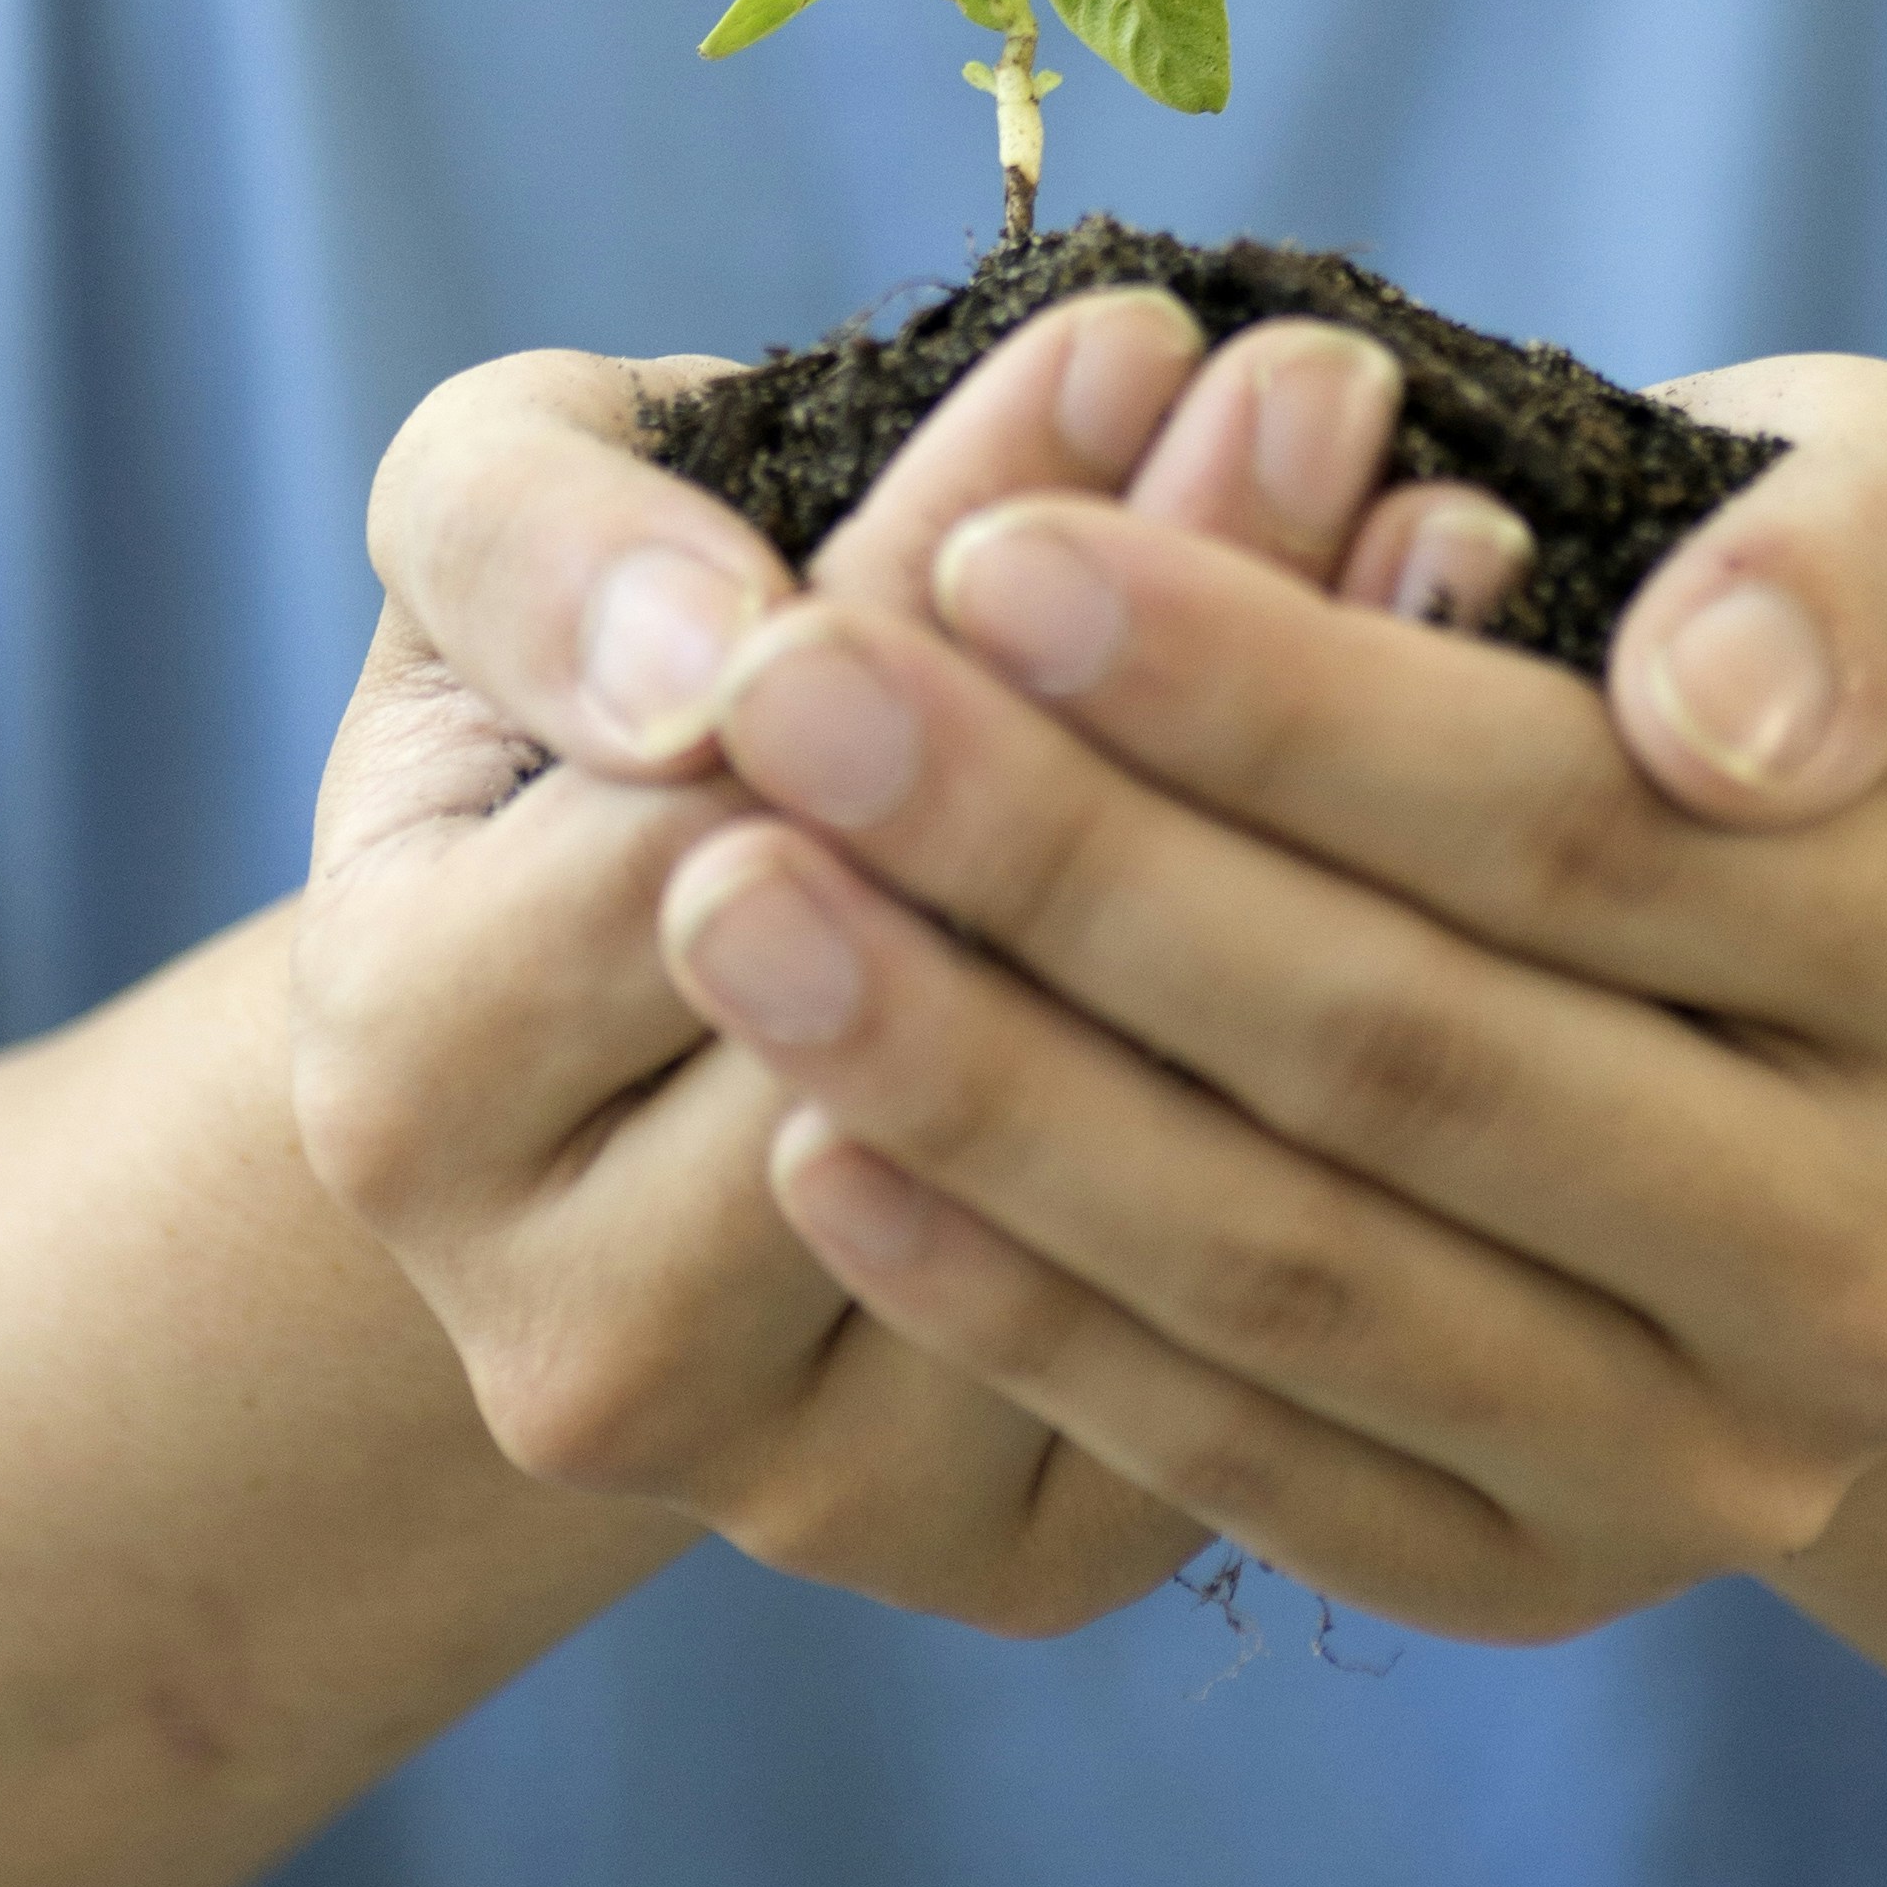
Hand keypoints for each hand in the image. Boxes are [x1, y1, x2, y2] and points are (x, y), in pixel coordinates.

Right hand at [289, 291, 1435, 1627]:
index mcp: (410, 1082)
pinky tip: (1476, 796)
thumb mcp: (496, 538)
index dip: (943, 553)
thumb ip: (546, 543)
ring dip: (1314, 820)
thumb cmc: (580, 703)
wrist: (628, 1049)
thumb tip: (722, 659)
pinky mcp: (1016, 1556)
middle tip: (1342, 397)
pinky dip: (1363, 1041)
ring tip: (1454, 539)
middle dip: (1164, 650)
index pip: (727, 796)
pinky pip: (1233, 1304)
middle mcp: (577, 1344)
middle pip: (943, 973)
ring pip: (1118, 1148)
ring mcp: (799, 1488)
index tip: (1143, 330)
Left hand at [656, 358, 1886, 1637]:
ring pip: (1295, 1269)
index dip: (1260, 690)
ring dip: (980, 1083)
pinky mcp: (1546, 1580)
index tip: (989, 549)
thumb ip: (1843, 551)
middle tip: (789, 696)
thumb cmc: (1796, 640)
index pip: (1557, 816)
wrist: (1837, 980)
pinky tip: (821, 1136)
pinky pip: (1248, 1454)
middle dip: (1056, 861)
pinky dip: (1018, 1301)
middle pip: (1399, 1049)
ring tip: (739, 897)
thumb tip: (1712, 716)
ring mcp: (1728, 1464)